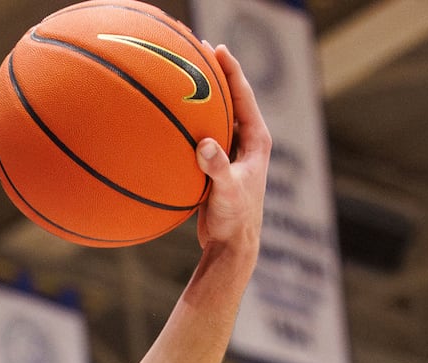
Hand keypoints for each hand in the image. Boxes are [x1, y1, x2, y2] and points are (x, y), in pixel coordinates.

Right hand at [195, 46, 268, 258]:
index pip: (244, 96)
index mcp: (257, 141)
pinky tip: (171, 120)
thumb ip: (217, 168)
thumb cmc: (235, 221)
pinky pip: (204, 137)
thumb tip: (203, 145)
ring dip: (202, 99)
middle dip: (216, 75)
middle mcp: (248, 142)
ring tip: (183, 77)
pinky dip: (190, 126)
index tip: (216, 49)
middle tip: (197, 51)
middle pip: (231, 99)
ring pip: (218, 117)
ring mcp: (233, 154)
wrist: (231, 247)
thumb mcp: (226, 193)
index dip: (231, 70)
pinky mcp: (219, 167)